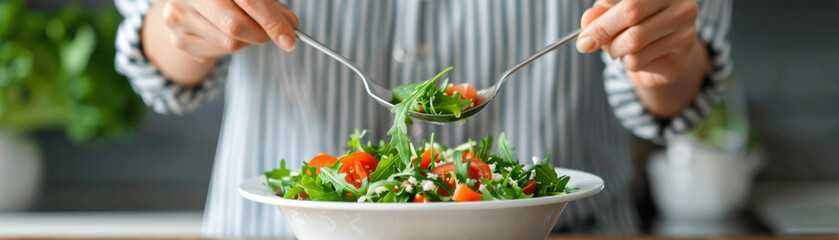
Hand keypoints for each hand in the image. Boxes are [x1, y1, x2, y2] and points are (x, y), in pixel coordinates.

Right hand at [161, 0, 299, 61]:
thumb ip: (269, 3)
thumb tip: (290, 25)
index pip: (249, 1)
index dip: (272, 21)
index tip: (290, 39)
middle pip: (235, 27)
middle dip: (262, 34)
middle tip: (275, 33)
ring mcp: (178, 17)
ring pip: (229, 44)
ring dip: (249, 40)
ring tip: (249, 25)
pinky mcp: (179, 39)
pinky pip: (219, 53)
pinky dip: (233, 46)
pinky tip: (228, 31)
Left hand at [576, 0, 700, 88]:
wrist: (661, 55)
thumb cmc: (636, 25)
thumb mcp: (613, 12)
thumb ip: (600, 13)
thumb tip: (587, 22)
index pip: (629, 0)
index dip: (603, 20)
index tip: (583, 38)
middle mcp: (682, 5)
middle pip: (632, 14)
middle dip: (603, 33)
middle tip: (586, 45)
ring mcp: (686, 31)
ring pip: (633, 43)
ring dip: (614, 51)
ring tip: (619, 48)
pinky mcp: (681, 57)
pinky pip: (638, 62)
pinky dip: (626, 63)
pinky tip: (636, 57)